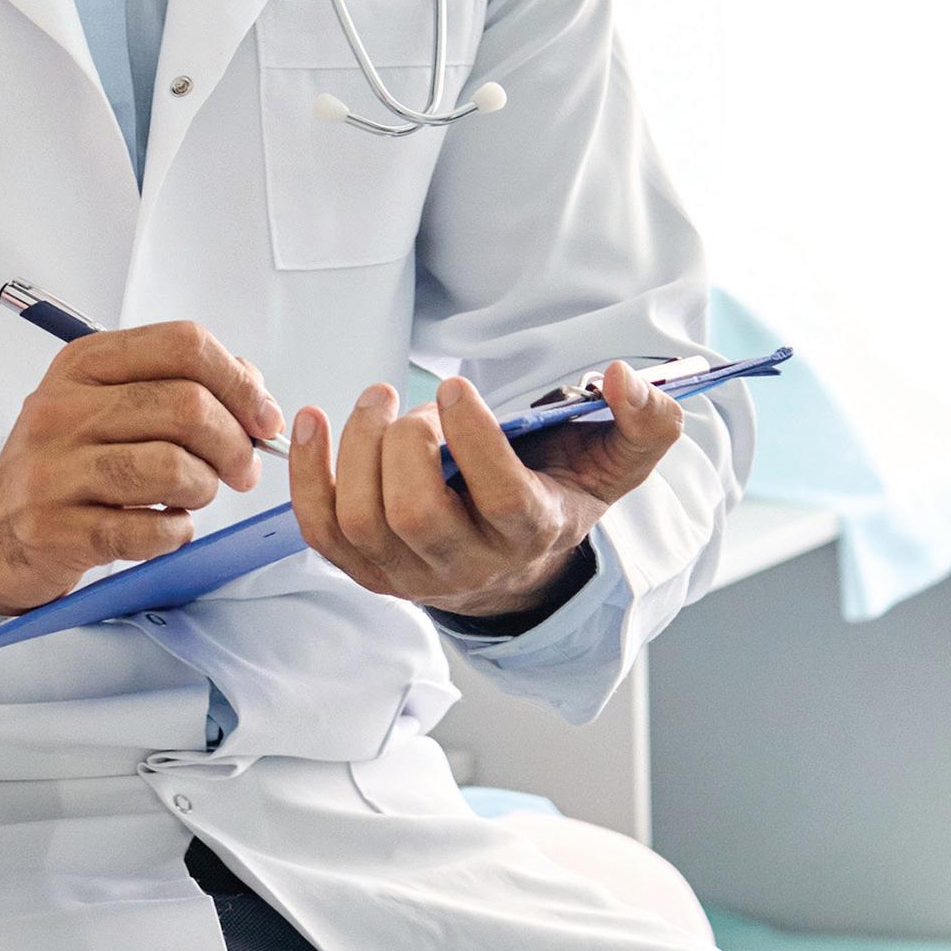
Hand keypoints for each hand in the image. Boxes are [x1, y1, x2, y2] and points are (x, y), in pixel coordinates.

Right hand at [0, 321, 284, 622]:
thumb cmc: (66, 463)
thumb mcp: (108, 403)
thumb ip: (178, 383)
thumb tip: (252, 386)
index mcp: (84, 364)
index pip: (183, 344)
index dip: (239, 381)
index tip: (263, 417)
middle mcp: (63, 408)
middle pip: (186, 405)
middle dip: (233, 443)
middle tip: (241, 469)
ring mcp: (54, 468)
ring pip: (171, 466)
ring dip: (203, 488)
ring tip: (194, 496)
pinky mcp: (54, 528)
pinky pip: (146, 529)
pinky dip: (175, 532)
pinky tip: (166, 527)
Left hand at [286, 361, 683, 623]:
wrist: (517, 566)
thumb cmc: (558, 496)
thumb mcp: (616, 464)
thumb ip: (644, 422)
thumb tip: (622, 376)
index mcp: (530, 533)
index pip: (500, 500)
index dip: (474, 441)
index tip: (458, 387)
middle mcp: (467, 565)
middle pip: (416, 514)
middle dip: (405, 444)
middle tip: (414, 403)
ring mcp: (409, 574)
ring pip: (364, 521)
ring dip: (357, 449)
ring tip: (377, 401)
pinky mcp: (366, 570)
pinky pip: (321, 531)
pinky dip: (306, 474)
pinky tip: (312, 422)